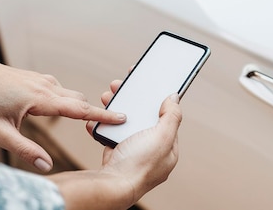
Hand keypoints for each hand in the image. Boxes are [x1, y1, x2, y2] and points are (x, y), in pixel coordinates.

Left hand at [0, 53, 125, 171]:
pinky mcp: (37, 78)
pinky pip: (61, 90)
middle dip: (96, 112)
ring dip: (82, 106)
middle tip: (108, 125)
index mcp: (41, 99)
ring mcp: (42, 80)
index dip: (103, 114)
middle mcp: (47, 86)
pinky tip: (62, 109)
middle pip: (80, 100)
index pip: (80, 109)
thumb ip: (24, 150)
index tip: (122, 117)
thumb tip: (46, 166)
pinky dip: (70, 100)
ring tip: (88, 120)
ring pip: (71, 94)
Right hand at [86, 81, 181, 201]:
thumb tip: (175, 98)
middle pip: (143, 117)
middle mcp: (150, 151)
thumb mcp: (162, 137)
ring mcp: (132, 153)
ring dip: (115, 107)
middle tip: (121, 86)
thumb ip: (172, 116)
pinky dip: (102, 125)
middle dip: (132, 100)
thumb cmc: (138, 166)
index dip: (157, 100)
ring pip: (124, 123)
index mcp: (167, 148)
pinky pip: (109, 135)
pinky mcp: (115, 155)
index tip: (148, 84)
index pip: (166, 118)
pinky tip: (97, 118)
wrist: (110, 187)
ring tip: (107, 96)